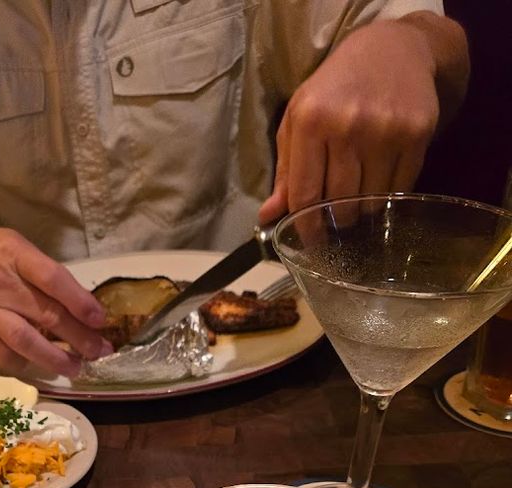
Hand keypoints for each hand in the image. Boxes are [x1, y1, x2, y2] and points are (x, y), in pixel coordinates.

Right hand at [0, 222, 112, 376]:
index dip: (80, 301)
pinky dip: (23, 365)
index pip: (53, 278)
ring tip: (76, 368)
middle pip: (46, 314)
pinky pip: (1, 356)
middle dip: (79, 337)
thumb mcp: (12, 245)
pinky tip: (39, 367)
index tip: (101, 319)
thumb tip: (79, 304)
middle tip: (101, 351)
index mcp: (13, 253)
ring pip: (26, 341)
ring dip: (55, 358)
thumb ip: (41, 271)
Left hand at [259, 18, 443, 223]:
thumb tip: (269, 216)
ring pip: (368, 203)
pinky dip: (386, 197)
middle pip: (338, 204)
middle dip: (334, 220)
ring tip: (357, 197)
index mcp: (310, 121)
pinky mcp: (416, 134)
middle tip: (335, 218)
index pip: (304, 194)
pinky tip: (380, 183)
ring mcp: (384, 130)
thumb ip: (286, 170)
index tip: (310, 242)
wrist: (394, 49)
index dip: (305, 227)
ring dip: (361, 210)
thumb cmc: (336, 88)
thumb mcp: (299, 119)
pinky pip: (397, 190)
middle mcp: (347, 126)